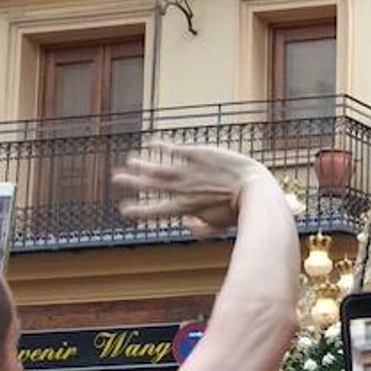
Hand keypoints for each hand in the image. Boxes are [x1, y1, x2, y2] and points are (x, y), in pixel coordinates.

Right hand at [113, 141, 276, 236]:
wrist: (254, 189)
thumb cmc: (240, 211)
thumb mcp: (219, 226)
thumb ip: (202, 228)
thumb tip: (189, 224)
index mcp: (185, 208)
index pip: (155, 210)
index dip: (139, 210)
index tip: (125, 209)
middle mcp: (182, 189)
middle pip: (151, 185)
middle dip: (132, 182)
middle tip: (117, 179)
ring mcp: (189, 171)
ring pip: (159, 167)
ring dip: (143, 164)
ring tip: (131, 161)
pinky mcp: (198, 155)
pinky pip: (176, 149)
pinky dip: (162, 146)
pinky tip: (153, 142)